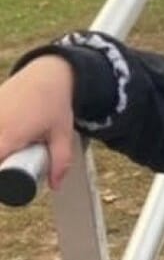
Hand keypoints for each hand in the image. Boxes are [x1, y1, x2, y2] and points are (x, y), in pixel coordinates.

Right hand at [0, 56, 76, 189]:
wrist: (48, 73)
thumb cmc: (56, 104)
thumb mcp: (62, 134)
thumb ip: (60, 160)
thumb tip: (55, 187)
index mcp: (9, 136)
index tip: (6, 174)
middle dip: (2, 158)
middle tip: (14, 160)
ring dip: (2, 145)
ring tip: (15, 145)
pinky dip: (1, 129)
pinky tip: (11, 131)